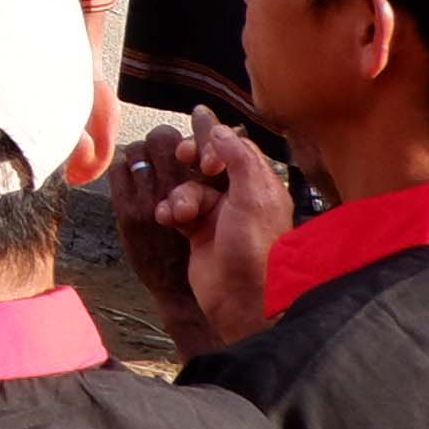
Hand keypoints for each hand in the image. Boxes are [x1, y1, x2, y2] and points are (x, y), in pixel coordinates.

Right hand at [106, 113, 293, 359]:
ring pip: (188, 185)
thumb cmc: (255, 249)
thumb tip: (219, 129)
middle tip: (183, 159)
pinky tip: (168, 220)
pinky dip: (169, 211)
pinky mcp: (198, 232)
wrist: (242, 299)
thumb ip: (238, 158)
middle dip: (191, 161)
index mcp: (260, 184)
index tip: (204, 157)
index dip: (214, 143)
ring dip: (178, 194)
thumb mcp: (252, 197)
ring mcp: (217, 215)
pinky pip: (176, 209)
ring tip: (178, 213)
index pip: (234, 146)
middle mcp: (239, 196)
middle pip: (208, 162)